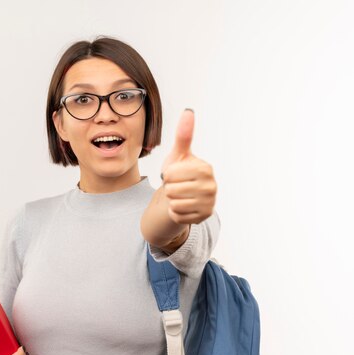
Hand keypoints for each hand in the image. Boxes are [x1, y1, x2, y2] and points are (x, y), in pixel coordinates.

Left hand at [160, 109, 216, 224]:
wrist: (182, 196)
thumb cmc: (180, 173)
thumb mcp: (179, 155)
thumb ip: (184, 135)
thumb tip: (188, 111)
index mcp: (206, 169)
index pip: (171, 174)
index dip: (168, 175)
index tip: (176, 174)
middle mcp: (212, 186)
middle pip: (172, 190)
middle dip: (169, 189)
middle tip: (177, 186)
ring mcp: (209, 203)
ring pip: (174, 203)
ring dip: (172, 200)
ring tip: (180, 195)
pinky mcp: (203, 217)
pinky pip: (177, 216)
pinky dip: (175, 212)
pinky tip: (182, 206)